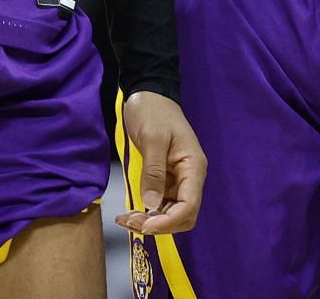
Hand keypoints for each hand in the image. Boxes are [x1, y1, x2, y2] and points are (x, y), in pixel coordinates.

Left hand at [114, 92, 206, 234]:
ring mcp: (178, 179)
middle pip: (183, 215)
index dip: (169, 221)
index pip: (189, 205)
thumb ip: (153, 172)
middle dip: (159, 224)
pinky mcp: (166, 179)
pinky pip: (160, 204)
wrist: (148, 94)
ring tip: (125, 219)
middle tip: (131, 222)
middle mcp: (190, 176)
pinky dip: (147, 213)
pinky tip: (129, 213)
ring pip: (171, 213)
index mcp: (193, 166)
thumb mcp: (152, 139)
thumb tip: (152, 205)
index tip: (145, 226)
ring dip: (150, 221)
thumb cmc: (153, 111)